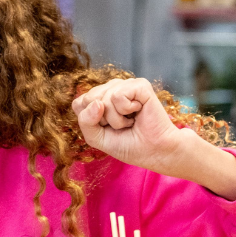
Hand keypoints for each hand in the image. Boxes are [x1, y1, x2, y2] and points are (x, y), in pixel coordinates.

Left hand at [72, 77, 235, 199]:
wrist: (156, 151)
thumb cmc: (129, 145)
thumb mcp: (96, 138)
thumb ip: (85, 121)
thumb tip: (96, 103)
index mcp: (101, 99)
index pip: (79, 103)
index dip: (90, 121)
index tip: (108, 129)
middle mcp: (113, 89)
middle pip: (89, 99)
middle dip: (103, 120)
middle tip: (121, 126)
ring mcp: (126, 85)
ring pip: (103, 98)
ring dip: (116, 118)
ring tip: (130, 121)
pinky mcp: (140, 85)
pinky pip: (118, 95)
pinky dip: (126, 110)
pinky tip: (138, 112)